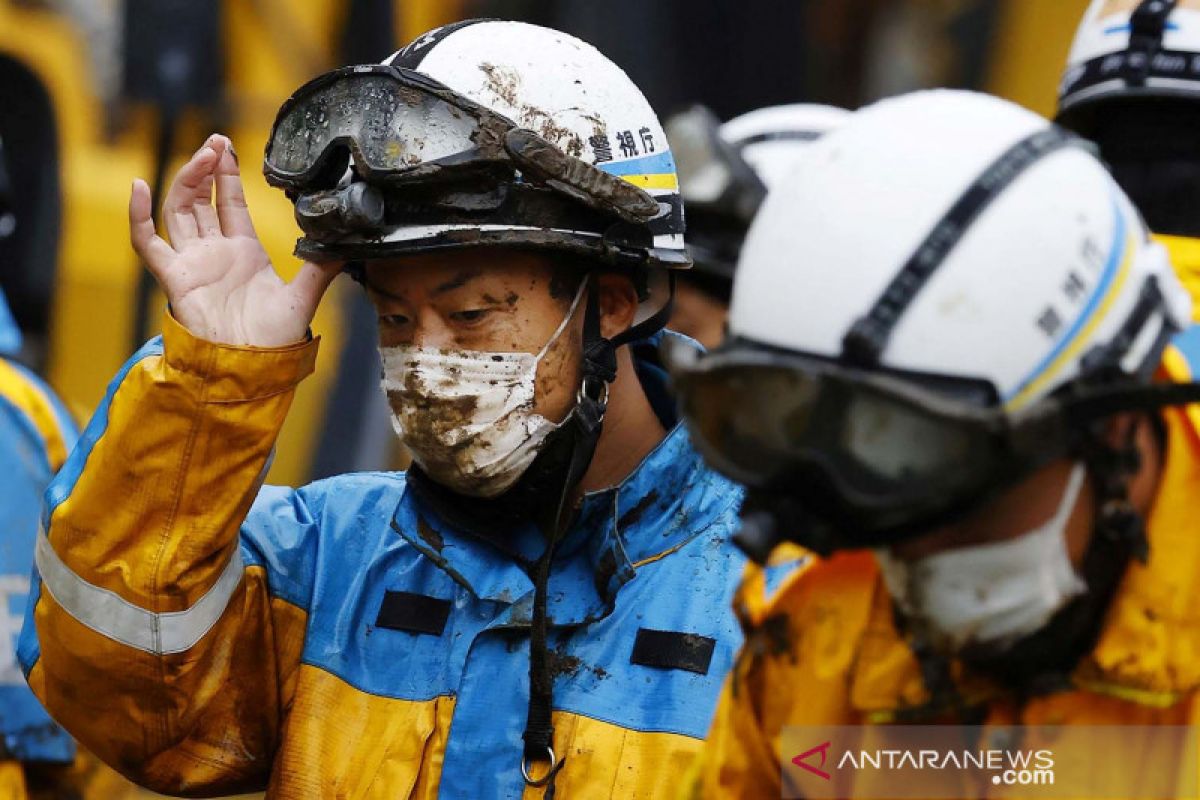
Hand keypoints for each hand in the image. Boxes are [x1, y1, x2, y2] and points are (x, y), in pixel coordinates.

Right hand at [129, 134, 340, 346]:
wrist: (251, 367)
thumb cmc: (274, 340)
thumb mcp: (303, 297)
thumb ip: (321, 268)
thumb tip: (348, 244)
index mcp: (244, 252)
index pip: (230, 203)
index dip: (227, 174)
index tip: (229, 147)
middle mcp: (215, 253)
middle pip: (201, 199)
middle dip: (207, 168)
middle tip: (216, 142)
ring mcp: (192, 262)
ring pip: (179, 210)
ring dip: (187, 179)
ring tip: (203, 155)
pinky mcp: (174, 278)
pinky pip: (148, 242)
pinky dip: (139, 215)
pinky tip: (141, 186)